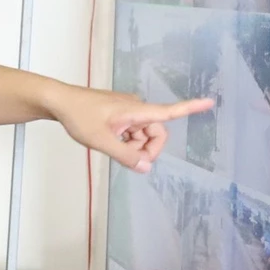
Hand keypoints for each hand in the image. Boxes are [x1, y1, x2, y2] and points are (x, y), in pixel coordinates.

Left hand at [52, 87, 213, 172]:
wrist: (59, 102)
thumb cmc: (79, 117)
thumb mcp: (101, 141)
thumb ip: (125, 156)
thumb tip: (147, 167)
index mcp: (136, 111)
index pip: (169, 111)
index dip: (191, 108)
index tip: (210, 101)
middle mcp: (136, 108)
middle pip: (157, 134)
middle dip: (147, 150)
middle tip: (126, 158)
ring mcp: (128, 111)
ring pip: (143, 135)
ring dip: (134, 147)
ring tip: (111, 146)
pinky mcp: (120, 114)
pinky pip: (133, 132)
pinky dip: (127, 141)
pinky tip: (110, 141)